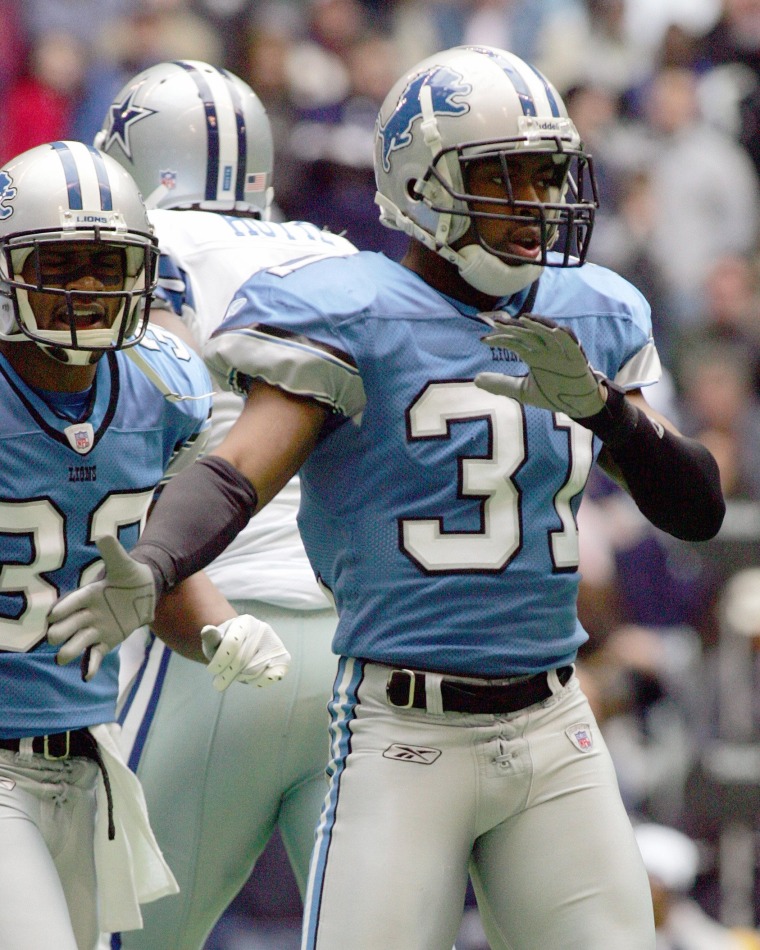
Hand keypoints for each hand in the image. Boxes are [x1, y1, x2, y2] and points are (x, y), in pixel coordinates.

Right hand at [47, 535, 155, 680]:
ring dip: (70, 650)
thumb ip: (112, 552)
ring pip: (79, 642)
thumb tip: (103, 535)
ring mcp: (95, 629)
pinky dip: (91, 665)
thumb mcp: (124, 564)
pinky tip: (86, 676)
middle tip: (54, 637)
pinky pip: (96, 655)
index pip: (74, 602)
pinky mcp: (106, 641)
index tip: (52, 615)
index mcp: (89, 594)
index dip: (65, 608)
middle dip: (61, 631)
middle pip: (70, 624)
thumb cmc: (130, 575)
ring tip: (62, 659)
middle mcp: (88, 613)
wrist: (145, 591)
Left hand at [201, 615, 290, 690]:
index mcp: (245, 622)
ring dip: (240, 678)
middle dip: (227, 674)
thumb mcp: (214, 642)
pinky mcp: (283, 658)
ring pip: (254, 670)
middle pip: (242, 660)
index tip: (211, 670)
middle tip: (218, 682)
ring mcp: (275, 643)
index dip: (219, 661)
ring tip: (235, 674)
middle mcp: (262, 629)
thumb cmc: (224, 646)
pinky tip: (249, 678)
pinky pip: (270, 677)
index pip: (232, 643)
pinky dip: (257, 682)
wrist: (242, 648)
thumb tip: (207, 630)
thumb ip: (211, 639)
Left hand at [475, 313, 605, 418]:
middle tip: (496, 322)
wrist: (577, 405)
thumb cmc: (553, 394)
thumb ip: (501, 384)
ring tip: (523, 318)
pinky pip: (570, 342)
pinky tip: (553, 329)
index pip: (514, 341)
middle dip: (513, 327)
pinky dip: (563, 335)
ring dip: (537, 324)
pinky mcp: (576, 356)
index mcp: (533, 355)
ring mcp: (561, 351)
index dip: (499, 339)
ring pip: (548, 332)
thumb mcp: (522, 391)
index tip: (482, 339)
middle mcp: (545, 349)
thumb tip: (476, 380)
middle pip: (528, 333)